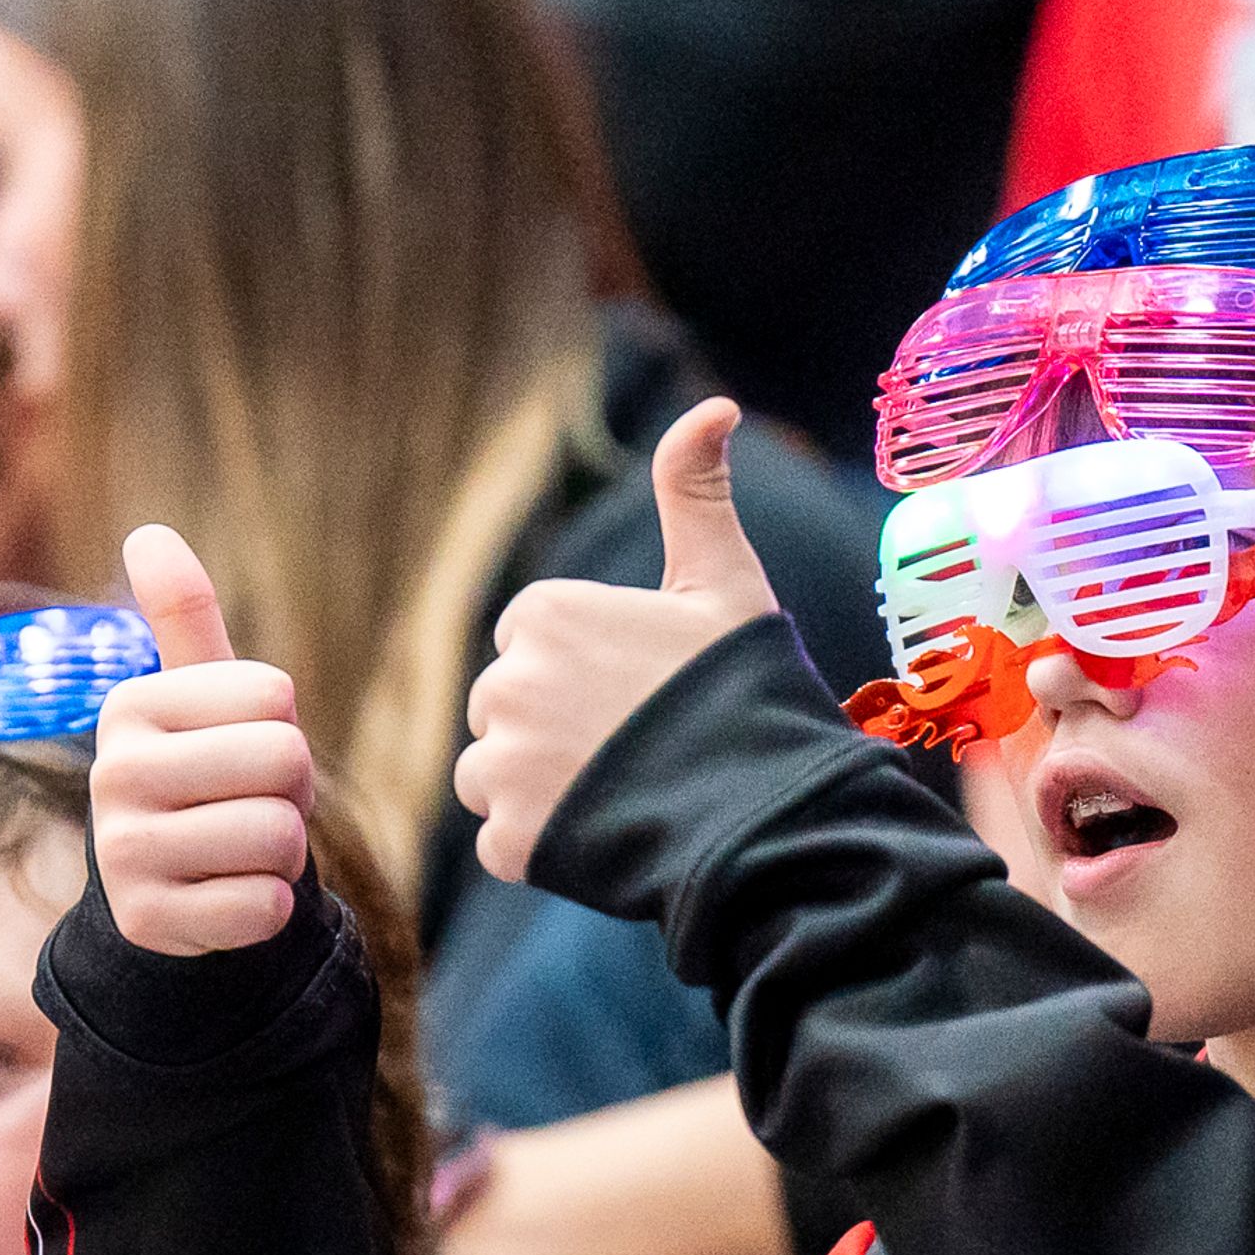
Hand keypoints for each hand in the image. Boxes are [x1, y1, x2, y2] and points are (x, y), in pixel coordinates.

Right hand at [86, 525, 312, 954]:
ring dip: (283, 853)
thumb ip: (182, 615)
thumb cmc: (203, 773)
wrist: (169, 890)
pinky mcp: (145, 922)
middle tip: (251, 805)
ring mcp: (121, 854)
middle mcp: (112, 773)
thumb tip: (148, 532)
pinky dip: (269, 909)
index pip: (275, 696)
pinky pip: (264, 909)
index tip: (243, 753)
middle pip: (283, 761)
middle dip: (293, 792)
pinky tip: (227, 898)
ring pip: (278, 837)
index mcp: (128, 705)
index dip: (284, 729)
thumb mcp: (196, 695)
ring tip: (239, 852)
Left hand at [457, 399, 778, 879]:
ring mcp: (502, 766)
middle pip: (504, 708)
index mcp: (543, 613)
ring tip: (614, 794)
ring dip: (538, 789)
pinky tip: (604, 837)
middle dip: (552, 728)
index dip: (583, 670)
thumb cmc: (746, 689)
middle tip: (631, 749)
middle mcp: (505, 683)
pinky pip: (503, 842)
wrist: (763, 809)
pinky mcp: (507, 840)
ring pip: (491, 775)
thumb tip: (714, 406)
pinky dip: (543, 848)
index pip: (529, 641)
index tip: (637, 693)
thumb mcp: (726, 581)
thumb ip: (697, 492)